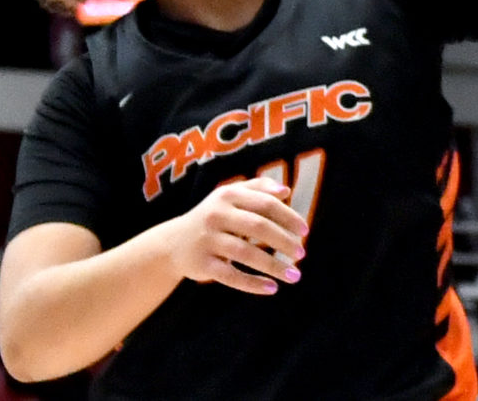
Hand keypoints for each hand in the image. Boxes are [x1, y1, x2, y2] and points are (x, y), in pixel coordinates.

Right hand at [161, 178, 304, 295]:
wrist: (172, 243)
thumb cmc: (213, 217)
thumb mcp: (230, 196)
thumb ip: (259, 188)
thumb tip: (287, 191)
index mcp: (228, 196)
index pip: (265, 204)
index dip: (288, 217)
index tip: (305, 231)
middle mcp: (216, 216)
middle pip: (258, 227)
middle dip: (284, 241)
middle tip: (302, 253)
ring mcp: (208, 241)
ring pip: (247, 254)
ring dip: (274, 266)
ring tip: (295, 275)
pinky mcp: (202, 264)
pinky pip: (231, 276)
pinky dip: (253, 284)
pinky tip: (272, 288)